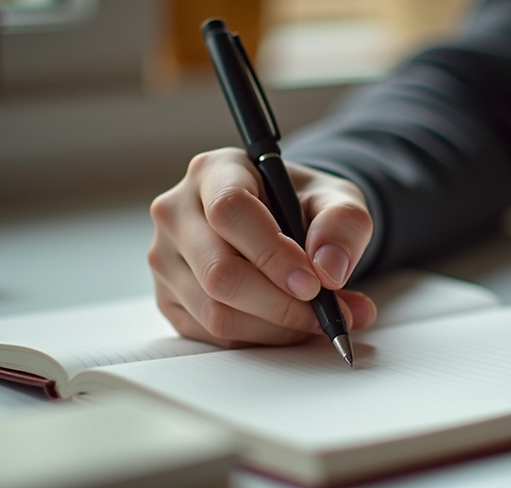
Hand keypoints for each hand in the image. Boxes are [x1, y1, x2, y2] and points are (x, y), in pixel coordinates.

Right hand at [148, 147, 376, 347]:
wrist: (282, 222)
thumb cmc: (303, 205)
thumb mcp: (337, 198)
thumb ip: (344, 223)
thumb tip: (329, 268)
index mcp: (215, 171)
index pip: (229, 211)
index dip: (272, 253)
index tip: (313, 283)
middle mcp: (177, 212)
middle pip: (218, 271)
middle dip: (281, 303)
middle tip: (328, 313)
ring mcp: (167, 257)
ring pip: (216, 311)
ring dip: (277, 328)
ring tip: (319, 320)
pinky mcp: (168, 298)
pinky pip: (213, 334)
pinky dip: (261, 338)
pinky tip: (289, 324)